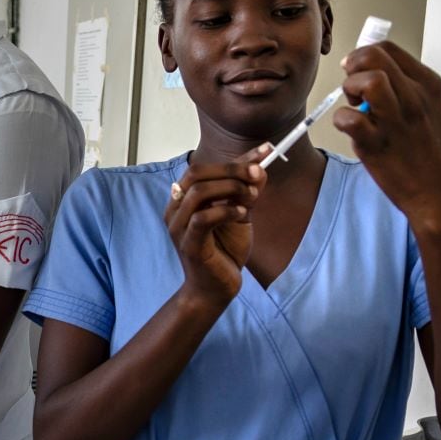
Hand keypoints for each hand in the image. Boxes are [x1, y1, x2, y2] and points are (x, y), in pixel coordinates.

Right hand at [166, 147, 266, 308]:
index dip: (236, 158)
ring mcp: (179, 227)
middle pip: (197, 173)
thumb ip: (246, 193)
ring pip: (199, 191)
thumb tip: (260, 168)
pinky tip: (242, 214)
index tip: (264, 150)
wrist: (215, 289)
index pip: (205, 168)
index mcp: (184, 200)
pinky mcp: (188, 244)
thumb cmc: (223, 252)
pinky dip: (226, 210)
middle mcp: (175, 209)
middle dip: (231, 169)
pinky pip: (203, 218)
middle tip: (257, 173)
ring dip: (231, 188)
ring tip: (251, 197)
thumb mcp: (240, 215)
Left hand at [333, 42, 440, 231]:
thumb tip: (367, 73)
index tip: (357, 70)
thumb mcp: (431, 109)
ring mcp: (397, 120)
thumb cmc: (432, 152)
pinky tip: (351, 130)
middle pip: (372, 57)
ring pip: (366, 81)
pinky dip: (341, 121)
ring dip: (349, 89)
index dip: (363, 54)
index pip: (387, 48)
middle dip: (352, 66)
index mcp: (429, 84)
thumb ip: (405, 88)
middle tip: (352, 88)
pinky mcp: (377, 144)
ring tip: (354, 106)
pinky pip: (348, 118)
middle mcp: (415, 98)